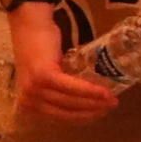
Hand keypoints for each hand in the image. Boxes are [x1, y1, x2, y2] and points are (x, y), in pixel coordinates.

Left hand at [7, 3, 119, 124]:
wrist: (29, 25)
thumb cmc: (38, 47)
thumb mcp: (45, 76)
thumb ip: (56, 91)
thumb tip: (84, 100)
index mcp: (28, 105)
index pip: (61, 116)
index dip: (84, 117)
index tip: (101, 113)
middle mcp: (28, 102)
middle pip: (67, 111)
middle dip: (92, 111)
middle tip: (111, 106)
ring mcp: (34, 90)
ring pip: (70, 101)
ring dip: (94, 102)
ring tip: (112, 100)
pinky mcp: (44, 77)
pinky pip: (71, 88)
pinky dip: (89, 90)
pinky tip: (103, 92)